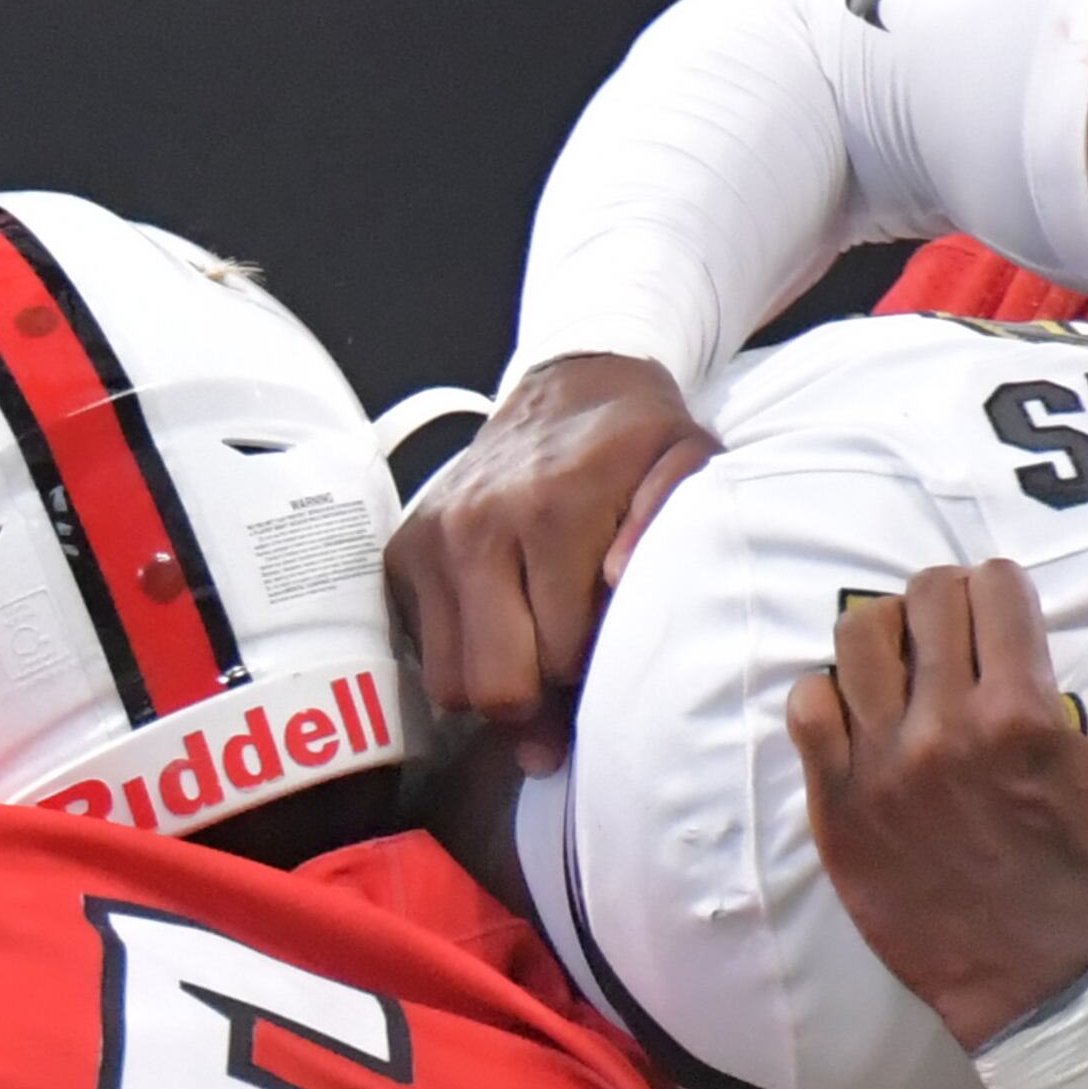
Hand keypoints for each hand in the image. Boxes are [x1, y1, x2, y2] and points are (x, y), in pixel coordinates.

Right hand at [384, 356, 718, 761]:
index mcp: (551, 509)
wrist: (569, 388)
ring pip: (450, 685)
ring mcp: (431, 540)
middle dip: (539, 701)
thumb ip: (668, 523)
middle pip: (496, 686)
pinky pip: (424, 654)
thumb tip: (616, 582)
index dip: (592, 674)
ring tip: (535, 650)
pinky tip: (502, 626)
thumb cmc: (635, 446)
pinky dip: (464, 657)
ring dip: (497, 683)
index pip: (561, 659)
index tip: (610, 648)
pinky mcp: (403, 552)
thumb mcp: (684, 467)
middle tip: (569, 674)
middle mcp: (477, 525)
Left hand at [789, 558, 1087, 1052]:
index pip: (994, 585)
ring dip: (888, 638)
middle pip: (924, 597)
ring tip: (911, 672)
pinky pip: (807, 708)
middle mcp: (944, 732)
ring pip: (858, 636)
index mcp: (1023, 716)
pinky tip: (865, 719)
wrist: (1041, 994)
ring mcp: (882, 769)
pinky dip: (829, 698)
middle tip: (964, 646)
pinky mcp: (839, 808)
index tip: (1011, 628)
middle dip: (951, 606)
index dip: (1006, 596)